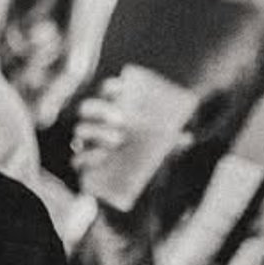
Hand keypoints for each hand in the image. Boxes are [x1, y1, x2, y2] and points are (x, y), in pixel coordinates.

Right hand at [71, 67, 192, 208]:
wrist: (128, 177)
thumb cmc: (145, 150)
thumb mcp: (160, 143)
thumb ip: (171, 140)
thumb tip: (187, 138)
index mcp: (110, 106)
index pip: (106, 90)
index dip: (110, 87)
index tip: (121, 90)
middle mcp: (93, 121)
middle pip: (88, 108)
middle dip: (100, 111)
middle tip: (122, 120)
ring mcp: (86, 141)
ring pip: (81, 131)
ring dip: (95, 133)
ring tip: (116, 141)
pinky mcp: (83, 161)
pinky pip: (76, 160)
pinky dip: (85, 159)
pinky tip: (98, 159)